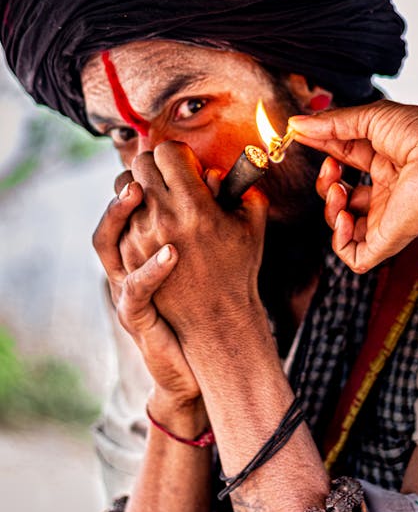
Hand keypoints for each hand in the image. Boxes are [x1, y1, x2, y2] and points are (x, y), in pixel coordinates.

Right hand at [92, 180, 200, 404]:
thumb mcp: (205, 250)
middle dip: (123, 188)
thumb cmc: (204, 296)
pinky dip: (150, 269)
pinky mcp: (134, 315)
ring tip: (137, 192)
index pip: (125, 201)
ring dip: (119, 214)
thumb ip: (207, 215)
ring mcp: (125, 287)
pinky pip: (134, 289)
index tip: (157, 157)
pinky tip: (171, 253)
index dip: (134, 177)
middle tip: (142, 168)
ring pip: (106, 244)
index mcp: (141, 243)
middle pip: (109, 214)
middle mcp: (125, 261)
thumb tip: (217, 175)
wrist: (202, 354)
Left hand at [118, 141, 268, 343]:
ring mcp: (139, 237)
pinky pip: (119, 216)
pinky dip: (132, 210)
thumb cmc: (238, 267)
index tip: (189, 166)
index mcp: (194, 206)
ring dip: (140, 184)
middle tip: (173, 177)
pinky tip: (150, 217)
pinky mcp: (126, 255)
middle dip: (158, 165)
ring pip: (123, 186)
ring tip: (157, 196)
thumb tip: (220, 169)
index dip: (179, 154)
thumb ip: (244, 188)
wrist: (215, 319)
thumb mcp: (252, 224)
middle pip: (142, 163)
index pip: (168, 152)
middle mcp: (162, 218)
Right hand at [290, 100, 417, 271]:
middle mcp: (385, 190)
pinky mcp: (386, 239)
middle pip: (340, 194)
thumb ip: (330, 125)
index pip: (343, 160)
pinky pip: (355, 255)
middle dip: (325, 181)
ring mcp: (385, 216)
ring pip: (342, 225)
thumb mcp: (369, 118)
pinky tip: (342, 216)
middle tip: (330, 167)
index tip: (302, 138)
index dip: (322, 151)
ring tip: (338, 190)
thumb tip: (297, 125)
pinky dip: (338, 239)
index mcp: (385, 162)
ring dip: (328, 207)